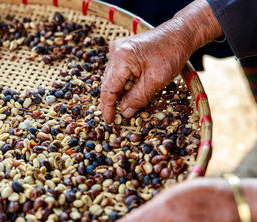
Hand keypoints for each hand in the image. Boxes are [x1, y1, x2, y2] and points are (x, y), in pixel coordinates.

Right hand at [100, 0, 222, 122]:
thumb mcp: (156, 81)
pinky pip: (118, 72)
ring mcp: (117, 50)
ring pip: (112, 79)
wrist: (180, 34)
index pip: (109, 88)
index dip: (108, 107)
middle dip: (112, 101)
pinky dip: (123, 84)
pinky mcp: (122, 51)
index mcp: (121, 58)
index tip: (110, 121)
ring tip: (125, 106)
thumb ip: (138, 98)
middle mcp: (115, 52)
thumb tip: (124, 113)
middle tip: (116, 117)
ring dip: (118, 93)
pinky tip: (129, 92)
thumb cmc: (171, 54)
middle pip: (108, 83)